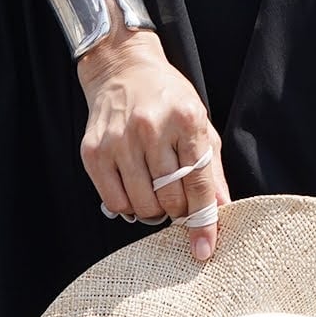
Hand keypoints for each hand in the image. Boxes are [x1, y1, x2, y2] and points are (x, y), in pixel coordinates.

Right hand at [78, 27, 229, 262]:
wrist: (123, 68)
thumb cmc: (167, 97)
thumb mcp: (199, 121)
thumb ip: (210, 167)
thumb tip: (221, 207)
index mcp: (186, 119)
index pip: (198, 182)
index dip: (204, 220)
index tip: (205, 248)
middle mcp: (151, 129)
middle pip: (170, 197)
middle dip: (178, 212)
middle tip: (178, 205)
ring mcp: (120, 140)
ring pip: (142, 203)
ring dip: (153, 212)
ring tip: (157, 198)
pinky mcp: (94, 151)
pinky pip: (114, 201)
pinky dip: (128, 208)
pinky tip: (135, 194)